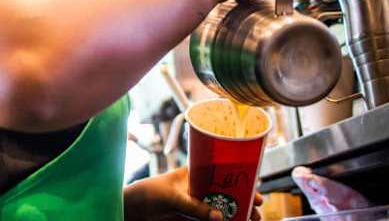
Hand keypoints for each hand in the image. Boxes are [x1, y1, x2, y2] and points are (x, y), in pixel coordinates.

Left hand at [124, 167, 263, 220]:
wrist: (131, 210)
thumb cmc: (147, 193)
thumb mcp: (172, 197)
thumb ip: (194, 207)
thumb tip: (220, 219)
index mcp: (196, 173)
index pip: (224, 172)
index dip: (242, 180)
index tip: (256, 191)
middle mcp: (199, 187)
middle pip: (228, 192)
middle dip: (244, 201)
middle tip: (257, 210)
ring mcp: (197, 204)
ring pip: (222, 209)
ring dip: (237, 214)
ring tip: (251, 220)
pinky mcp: (191, 219)